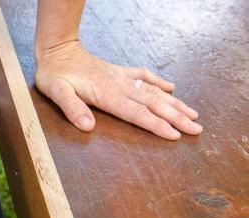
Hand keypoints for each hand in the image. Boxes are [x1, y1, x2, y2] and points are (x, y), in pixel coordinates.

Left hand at [34, 41, 201, 139]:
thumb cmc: (54, 74)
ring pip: (154, 91)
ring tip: (194, 114)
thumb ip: (72, 108)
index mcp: (107, 94)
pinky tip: (172, 88)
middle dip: (176, 117)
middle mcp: (119, 85)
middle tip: (197, 129)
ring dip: (175, 103)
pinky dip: (159, 82)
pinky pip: (144, 76)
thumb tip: (88, 126)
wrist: (57, 50)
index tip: (176, 134)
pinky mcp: (118, 72)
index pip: (137, 113)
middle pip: (153, 103)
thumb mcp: (57, 93)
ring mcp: (121, 77)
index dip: (157, 125)